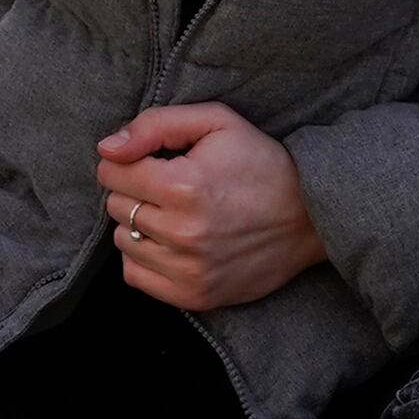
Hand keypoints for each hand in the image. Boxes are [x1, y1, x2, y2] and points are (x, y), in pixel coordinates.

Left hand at [98, 103, 325, 310]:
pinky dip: (145, 258)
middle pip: (115, 205)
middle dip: (135, 190)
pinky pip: (135, 276)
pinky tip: (170, 242)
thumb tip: (107, 149)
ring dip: (138, 224)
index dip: (127, 160)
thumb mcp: (217, 122)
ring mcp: (189, 269)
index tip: (151, 160)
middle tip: (168, 186)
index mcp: (184, 185)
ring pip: (122, 240)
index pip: (112, 172)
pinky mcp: (195, 295)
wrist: (311, 217)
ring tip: (173, 214)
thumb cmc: (261, 163)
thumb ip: (155, 125)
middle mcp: (183, 232)